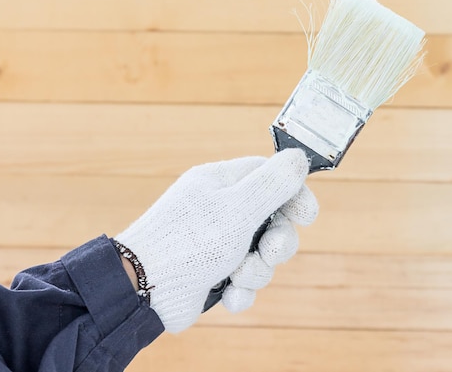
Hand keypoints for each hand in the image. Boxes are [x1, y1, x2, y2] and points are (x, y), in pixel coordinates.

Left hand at [115, 149, 317, 332]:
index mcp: (222, 183)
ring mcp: (216, 243)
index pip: (270, 176)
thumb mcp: (238, 207)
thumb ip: (273, 183)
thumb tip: (299, 158)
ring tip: (237, 276)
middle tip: (270, 252)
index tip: (307, 215)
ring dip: (257, 270)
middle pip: (272, 220)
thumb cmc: (190, 241)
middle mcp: (220, 210)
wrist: (143, 290)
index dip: (294, 194)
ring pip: (261, 255)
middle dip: (278, 242)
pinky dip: (240, 290)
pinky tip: (227, 294)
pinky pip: (243, 280)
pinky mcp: (212, 273)